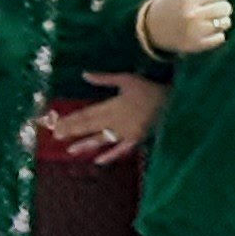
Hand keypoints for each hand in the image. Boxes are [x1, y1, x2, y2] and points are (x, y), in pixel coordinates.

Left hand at [41, 72, 164, 163]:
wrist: (178, 103)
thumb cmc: (152, 89)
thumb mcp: (129, 79)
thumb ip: (105, 79)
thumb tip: (84, 75)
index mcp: (114, 106)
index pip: (87, 115)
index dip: (71, 120)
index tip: (56, 123)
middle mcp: (117, 122)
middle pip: (91, 127)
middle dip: (73, 131)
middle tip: (56, 136)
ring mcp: (127, 133)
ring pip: (103, 140)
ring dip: (87, 145)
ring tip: (71, 150)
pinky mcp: (138, 140)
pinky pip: (122, 150)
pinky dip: (110, 156)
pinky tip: (98, 160)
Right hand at [142, 0, 231, 55]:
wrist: (151, 30)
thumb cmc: (170, 2)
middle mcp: (189, 13)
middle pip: (226, 8)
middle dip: (218, 9)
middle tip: (205, 11)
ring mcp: (193, 31)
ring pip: (225, 23)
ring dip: (219, 22)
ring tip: (205, 21)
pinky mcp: (196, 45)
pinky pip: (221, 38)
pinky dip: (215, 36)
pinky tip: (202, 33)